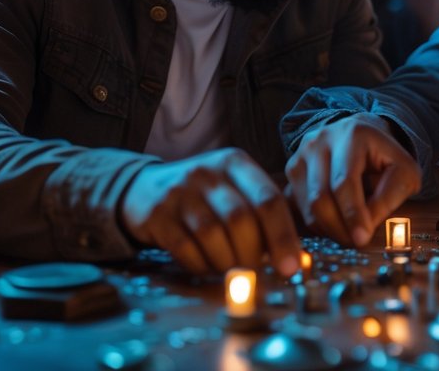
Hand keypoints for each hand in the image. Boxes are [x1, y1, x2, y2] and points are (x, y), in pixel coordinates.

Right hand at [120, 147, 301, 277]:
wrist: (144, 189)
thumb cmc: (204, 197)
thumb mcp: (235, 191)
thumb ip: (262, 216)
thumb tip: (293, 258)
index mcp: (236, 163)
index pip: (268, 199)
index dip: (283, 236)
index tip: (292, 267)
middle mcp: (208, 172)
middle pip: (241, 219)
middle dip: (253, 255)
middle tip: (257, 274)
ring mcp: (180, 191)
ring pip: (213, 235)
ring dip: (227, 263)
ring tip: (232, 273)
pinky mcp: (157, 214)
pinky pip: (185, 248)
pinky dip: (201, 265)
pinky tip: (207, 267)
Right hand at [285, 116, 420, 247]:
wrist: (361, 135)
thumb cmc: (384, 157)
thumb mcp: (403, 170)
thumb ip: (391, 195)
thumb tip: (367, 225)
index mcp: (352, 135)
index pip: (345, 182)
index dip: (353, 214)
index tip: (362, 239)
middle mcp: (320, 141)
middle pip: (320, 197)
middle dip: (339, 227)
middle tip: (356, 243)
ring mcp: (300, 155)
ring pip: (306, 206)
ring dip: (328, 229)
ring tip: (349, 234)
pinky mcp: (291, 171)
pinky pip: (296, 208)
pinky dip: (315, 224)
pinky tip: (333, 226)